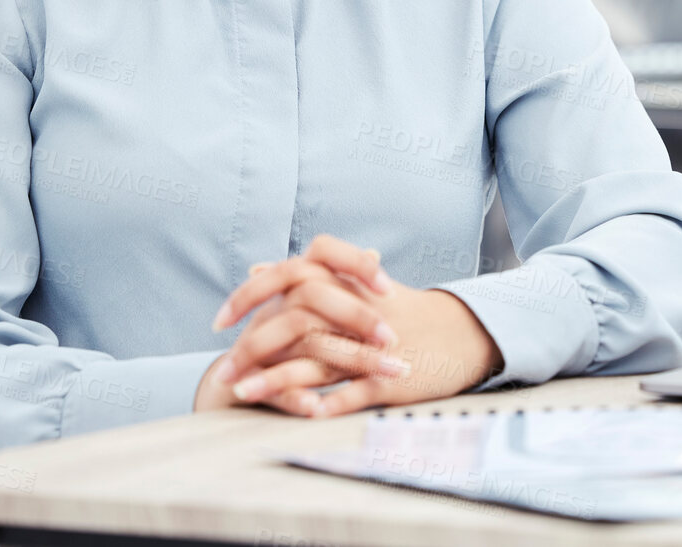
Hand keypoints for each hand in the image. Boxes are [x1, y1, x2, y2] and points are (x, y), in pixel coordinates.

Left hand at [194, 235, 501, 417]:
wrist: (461, 332)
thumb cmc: (402, 311)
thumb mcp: (355, 286)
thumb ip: (304, 277)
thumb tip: (256, 268)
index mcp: (345, 285)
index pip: (288, 279)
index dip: (250, 298)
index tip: (219, 321)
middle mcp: (356, 312)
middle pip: (295, 324)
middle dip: (252, 350)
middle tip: (223, 372)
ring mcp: (373, 347)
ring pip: (318, 360)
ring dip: (277, 380)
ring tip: (242, 394)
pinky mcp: (391, 378)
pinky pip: (354, 391)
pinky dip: (328, 402)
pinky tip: (300, 413)